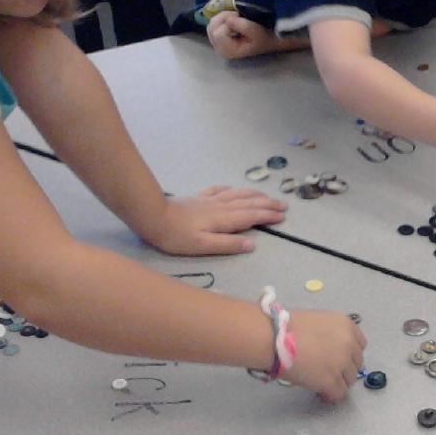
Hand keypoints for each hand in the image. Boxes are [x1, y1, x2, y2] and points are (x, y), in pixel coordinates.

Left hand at [139, 188, 285, 254]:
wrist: (153, 216)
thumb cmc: (176, 236)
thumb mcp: (202, 246)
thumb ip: (227, 244)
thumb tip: (252, 244)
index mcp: (223, 220)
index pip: (251, 216)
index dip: (268, 216)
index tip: (283, 215)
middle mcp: (220, 207)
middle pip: (248, 203)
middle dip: (266, 203)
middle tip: (283, 204)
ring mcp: (208, 200)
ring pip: (236, 195)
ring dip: (253, 194)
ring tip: (265, 195)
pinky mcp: (198, 198)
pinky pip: (218, 190)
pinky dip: (229, 189)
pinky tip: (231, 188)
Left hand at [207, 12, 275, 59]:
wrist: (270, 39)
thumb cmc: (264, 37)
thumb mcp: (257, 32)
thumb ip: (242, 26)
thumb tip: (229, 18)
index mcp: (228, 51)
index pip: (219, 33)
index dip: (228, 23)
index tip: (241, 18)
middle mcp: (220, 49)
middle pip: (211, 28)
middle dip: (223, 18)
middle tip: (237, 15)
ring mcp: (218, 43)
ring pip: (211, 25)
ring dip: (222, 17)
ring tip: (236, 17)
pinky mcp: (218, 37)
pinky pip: (213, 24)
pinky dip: (221, 18)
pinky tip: (232, 20)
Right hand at [284, 309, 366, 401]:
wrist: (273, 338)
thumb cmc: (286, 327)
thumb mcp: (317, 322)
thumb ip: (330, 335)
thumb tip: (329, 350)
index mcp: (346, 325)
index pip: (360, 345)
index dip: (348, 354)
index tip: (338, 358)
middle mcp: (349, 343)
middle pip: (356, 364)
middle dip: (344, 369)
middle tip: (328, 371)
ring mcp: (342, 363)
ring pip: (349, 381)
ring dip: (338, 382)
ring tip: (322, 382)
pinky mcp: (331, 381)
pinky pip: (339, 394)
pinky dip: (330, 395)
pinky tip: (322, 393)